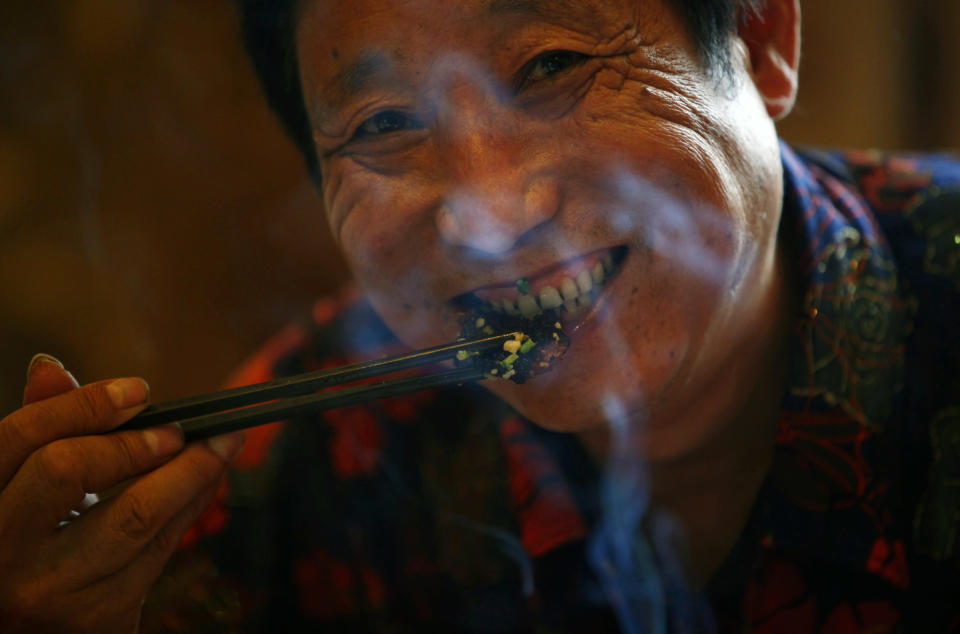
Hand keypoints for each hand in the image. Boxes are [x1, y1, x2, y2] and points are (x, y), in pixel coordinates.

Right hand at [0, 354, 244, 632]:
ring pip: (135, 514)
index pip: (22, 438)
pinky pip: (162, 548)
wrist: (32, 631)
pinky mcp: (99, 617)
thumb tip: (50, 366)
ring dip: (191, 470)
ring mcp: (49, 590)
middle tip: (178, 429)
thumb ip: (38, 432)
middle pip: (69, 469)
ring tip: (222, 444)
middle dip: (133, 439)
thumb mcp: (20, 489)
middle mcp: (0, 551)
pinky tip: (206, 482)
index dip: (83, 405)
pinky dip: (192, 506)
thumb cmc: (27, 544)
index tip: (138, 390)